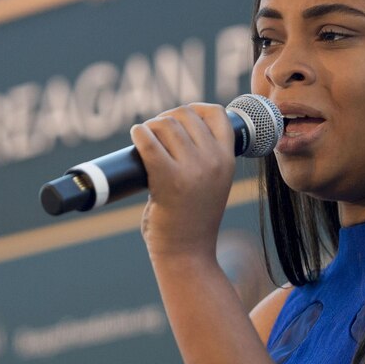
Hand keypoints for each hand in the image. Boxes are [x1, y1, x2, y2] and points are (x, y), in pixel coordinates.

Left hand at [130, 104, 236, 260]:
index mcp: (228, 160)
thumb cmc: (193, 220)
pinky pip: (148, 142)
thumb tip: (173, 128)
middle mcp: (214, 161)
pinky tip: (136, 137)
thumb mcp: (213, 184)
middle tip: (155, 132)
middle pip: (185, 115)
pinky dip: (139, 134)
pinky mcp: (167, 180)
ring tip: (144, 139)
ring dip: (150, 126)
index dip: (195, 109)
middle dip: (166, 118)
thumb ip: (204, 158)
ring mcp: (192, 170)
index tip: (180, 119)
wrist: (188, 254)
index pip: (217, 113)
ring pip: (165, 125)